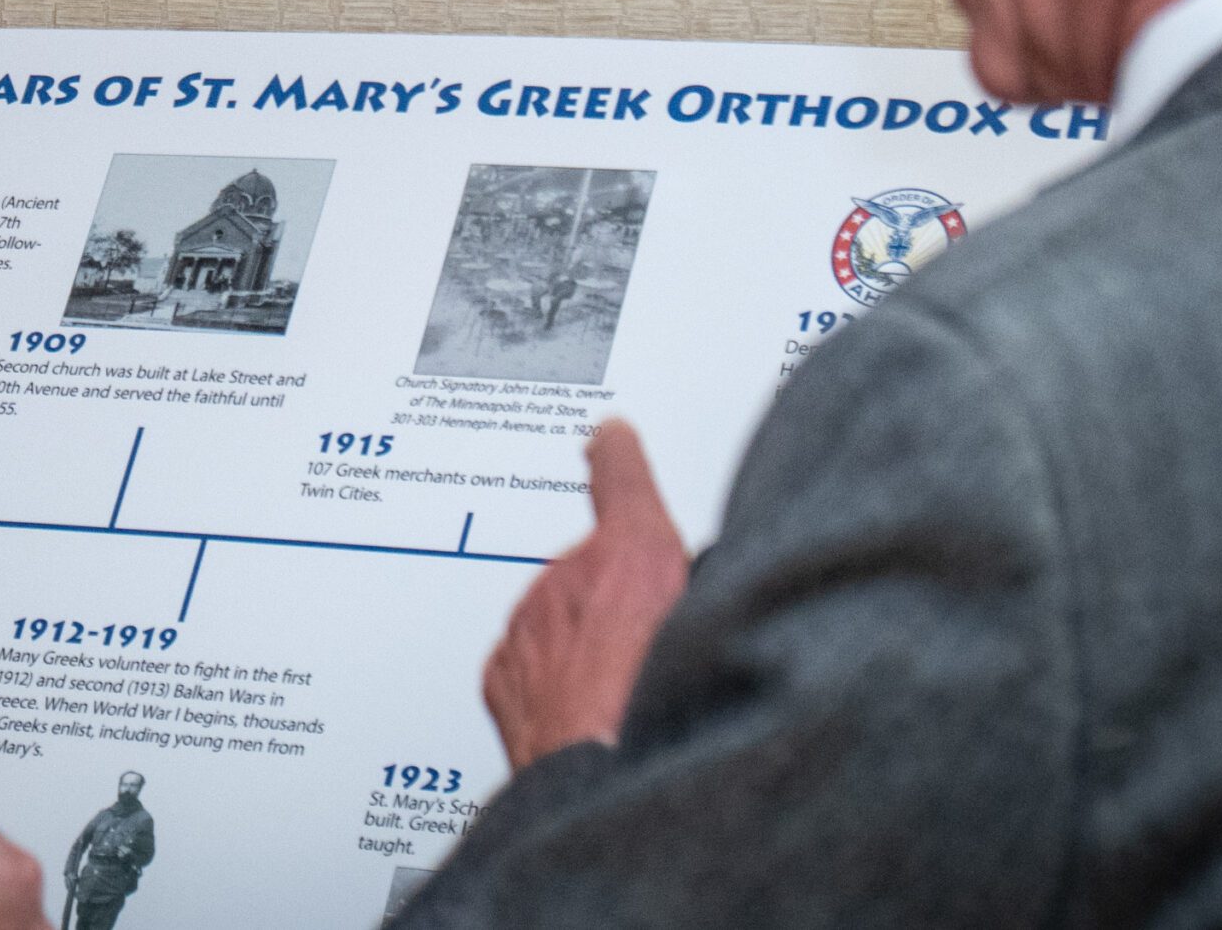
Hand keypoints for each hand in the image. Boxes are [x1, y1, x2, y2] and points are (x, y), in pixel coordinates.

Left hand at [482, 419, 690, 769]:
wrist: (605, 784)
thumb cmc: (664, 713)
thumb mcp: (717, 623)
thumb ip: (705, 585)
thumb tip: (703, 578)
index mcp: (633, 550)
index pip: (621, 474)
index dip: (618, 454)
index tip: (611, 436)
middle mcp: (570, 575)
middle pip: (597, 569)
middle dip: (618, 598)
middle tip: (651, 651)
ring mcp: (529, 624)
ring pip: (561, 618)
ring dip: (584, 643)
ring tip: (621, 694)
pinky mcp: (503, 671)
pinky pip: (530, 661)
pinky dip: (551, 679)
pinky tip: (583, 714)